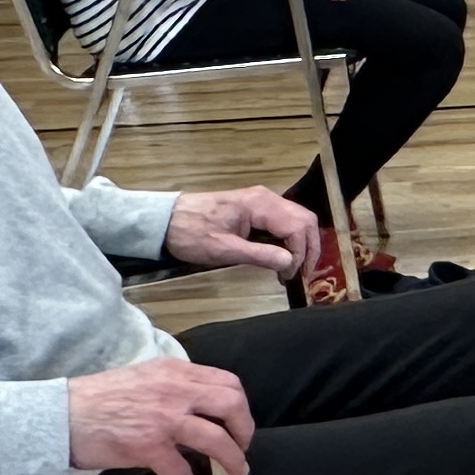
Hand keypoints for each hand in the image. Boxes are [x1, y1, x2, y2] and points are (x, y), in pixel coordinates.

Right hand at [65, 357, 253, 474]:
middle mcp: (174, 391)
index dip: (240, 406)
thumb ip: (174, 386)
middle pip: (231, 405)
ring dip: (232, 459)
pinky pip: (181, 471)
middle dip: (245, 430)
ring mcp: (163, 419)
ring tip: (236, 473)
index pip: (227, 382)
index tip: (239, 423)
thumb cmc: (97, 399)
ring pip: (216, 439)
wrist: (61, 415)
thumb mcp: (144, 376)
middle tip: (242, 448)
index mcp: (175, 371)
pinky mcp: (148, 447)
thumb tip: (200, 407)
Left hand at [163, 184, 315, 276]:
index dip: (301, 254)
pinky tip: (283, 256)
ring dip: (302, 243)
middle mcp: (267, 198)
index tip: (290, 276)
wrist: (165, 219)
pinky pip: (285, 220)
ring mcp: (262, 201)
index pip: (297, 227)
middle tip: (303, 274)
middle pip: (305, 220)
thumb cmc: (191, 233)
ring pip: (297, 219)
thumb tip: (290, 263)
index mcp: (260, 205)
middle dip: (309, 248)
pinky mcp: (256, 207)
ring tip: (294, 268)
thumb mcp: (223, 250)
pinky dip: (291, 238)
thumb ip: (259, 255)